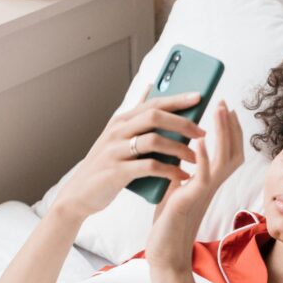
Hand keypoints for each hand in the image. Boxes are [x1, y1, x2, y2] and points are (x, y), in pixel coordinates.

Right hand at [53, 83, 205, 220]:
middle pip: (154, 117)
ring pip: (154, 141)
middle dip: (182, 123)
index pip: (152, 103)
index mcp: (120, 121)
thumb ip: (136, 117)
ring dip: (179, 149)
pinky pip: (150, 167)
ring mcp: (115, 151)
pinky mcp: (117, 172)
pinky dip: (170, 171)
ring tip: (196, 158)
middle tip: (202, 132)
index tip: (199, 97)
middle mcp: (117, 132)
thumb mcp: (117, 137)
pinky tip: (183, 176)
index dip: (177, 99)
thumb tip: (150, 88)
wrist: (80, 194)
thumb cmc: (106, 165)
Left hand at [145, 99, 244, 272]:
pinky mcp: (191, 200)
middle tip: (225, 102)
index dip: (230, 131)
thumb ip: (182, 174)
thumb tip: (178, 157)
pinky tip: (202, 139)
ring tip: (220, 109)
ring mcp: (204, 192)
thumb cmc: (169, 224)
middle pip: (232, 151)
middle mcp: (211, 186)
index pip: (228, 152)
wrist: (165, 252)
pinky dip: (205, 155)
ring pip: (223, 158)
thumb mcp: (176, 191)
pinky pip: (203, 175)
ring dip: (223, 132)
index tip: (226, 109)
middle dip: (230, 126)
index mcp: (208, 182)